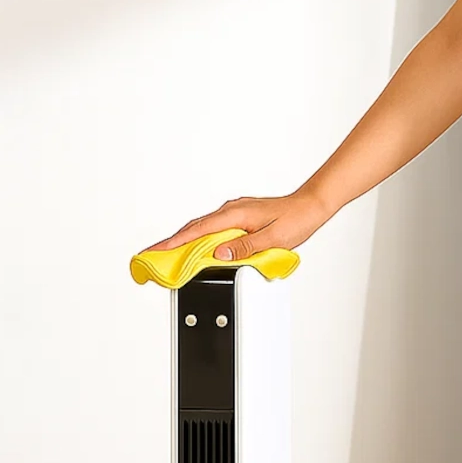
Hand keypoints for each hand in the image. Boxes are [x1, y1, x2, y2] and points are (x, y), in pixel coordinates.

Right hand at [142, 189, 333, 260]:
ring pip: (201, 229)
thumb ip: (244, 248)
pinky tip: (195, 248)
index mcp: (234, 215)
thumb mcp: (272, 240)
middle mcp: (230, 211)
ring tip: (166, 256)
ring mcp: (233, 213)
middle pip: (192, 229)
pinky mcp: (238, 218)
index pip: (197, 231)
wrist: (310, 206)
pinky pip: (212, 229)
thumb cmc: (295, 220)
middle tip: (150, 256)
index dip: (173, 243)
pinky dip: (199, 238)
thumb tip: (219, 255)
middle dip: (170, 243)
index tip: (155, 252)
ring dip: (183, 241)